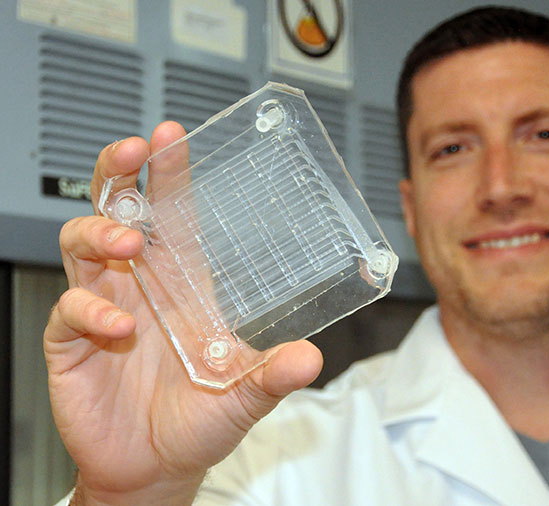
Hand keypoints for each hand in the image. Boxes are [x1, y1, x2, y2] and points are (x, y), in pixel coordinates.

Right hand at [44, 122, 322, 504]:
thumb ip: (273, 373)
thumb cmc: (200, 420)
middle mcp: (140, 284)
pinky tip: (117, 326)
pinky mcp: (72, 340)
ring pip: (82, 243)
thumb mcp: (244, 393)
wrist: (157, 467)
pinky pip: (70, 308)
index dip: (170, 173)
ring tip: (129, 245)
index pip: (173, 213)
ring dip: (101, 233)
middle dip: (119, 175)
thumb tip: (311, 358)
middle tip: (132, 153)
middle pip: (117, 209)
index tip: (171, 136)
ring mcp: (104, 306)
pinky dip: (90, 309)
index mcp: (182, 282)